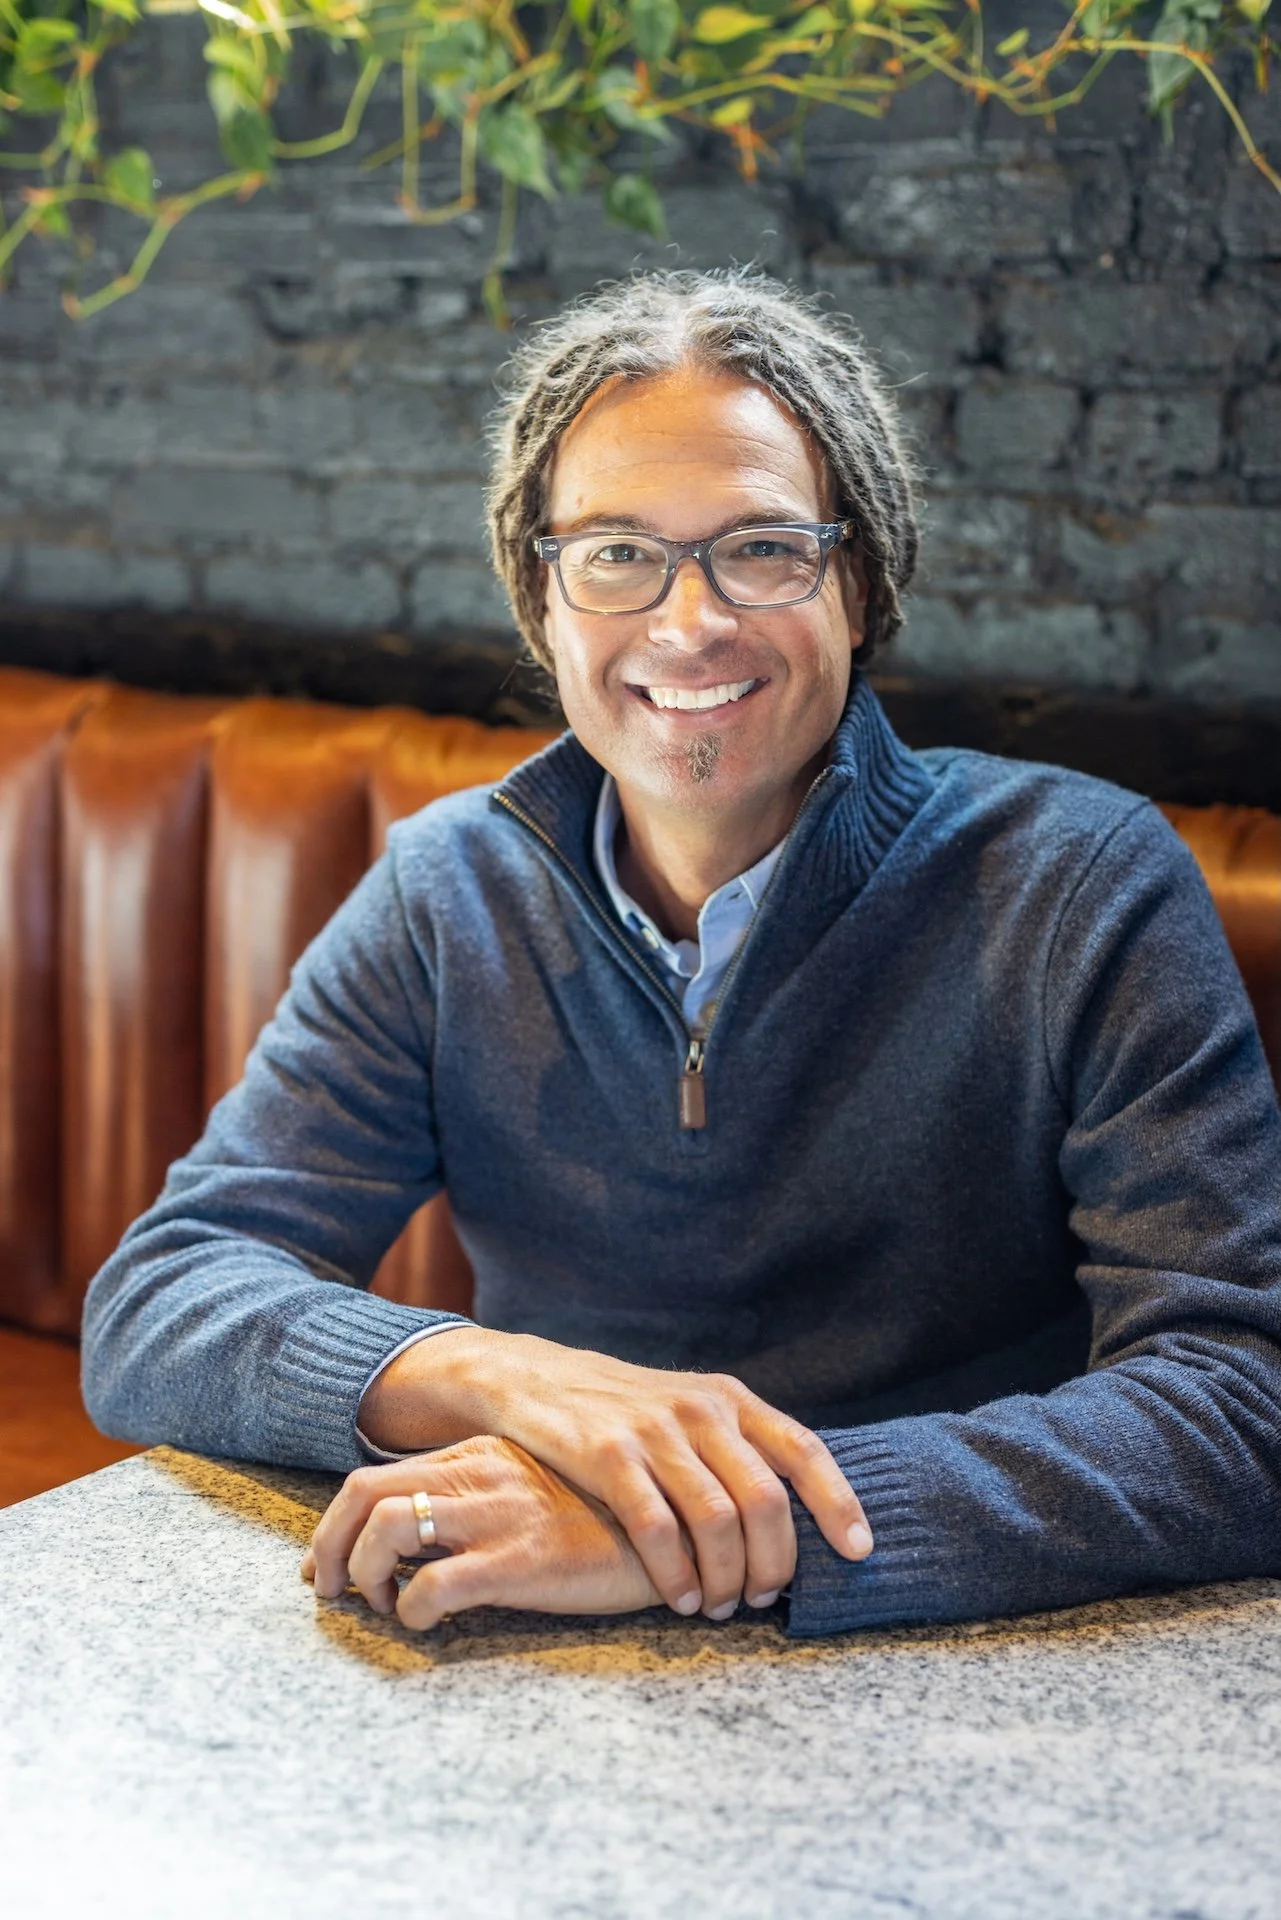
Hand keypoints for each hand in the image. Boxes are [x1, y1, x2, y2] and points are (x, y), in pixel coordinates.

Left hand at [302, 1437, 661, 1628]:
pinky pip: (434, 1586)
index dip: (336, 1523)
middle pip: (363, 1493)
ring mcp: (497, 1515)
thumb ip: (488, 1497)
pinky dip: (413, 1612)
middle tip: (329, 1592)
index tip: (328, 1564)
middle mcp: (479, 1476)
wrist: (676, 1532)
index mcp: (481, 1456)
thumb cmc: (605, 1521)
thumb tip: (431, 1537)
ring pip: (386, 1529)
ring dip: (365, 1575)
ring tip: (386, 1608)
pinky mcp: (518, 1560)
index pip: (377, 1475)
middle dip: (327, 1548)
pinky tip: (429, 1625)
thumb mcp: (539, 1490)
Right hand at [359, 1327, 872, 1620]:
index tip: (860, 1551)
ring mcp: (654, 1432)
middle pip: (766, 1500)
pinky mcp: (607, 1455)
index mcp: (729, 1400)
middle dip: (774, 1563)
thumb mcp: (689, 1408)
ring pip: (718, 1521)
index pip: (803, 1450)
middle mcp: (700, 1411)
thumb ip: (737, 1448)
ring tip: (718, 1608)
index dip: (839, 1503)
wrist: (534, 1379)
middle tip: (763, 1600)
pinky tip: (678, 1598)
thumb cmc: (623, 1408)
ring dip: (726, 1579)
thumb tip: (799, 1512)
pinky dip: (675, 1574)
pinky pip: (657, 1528)